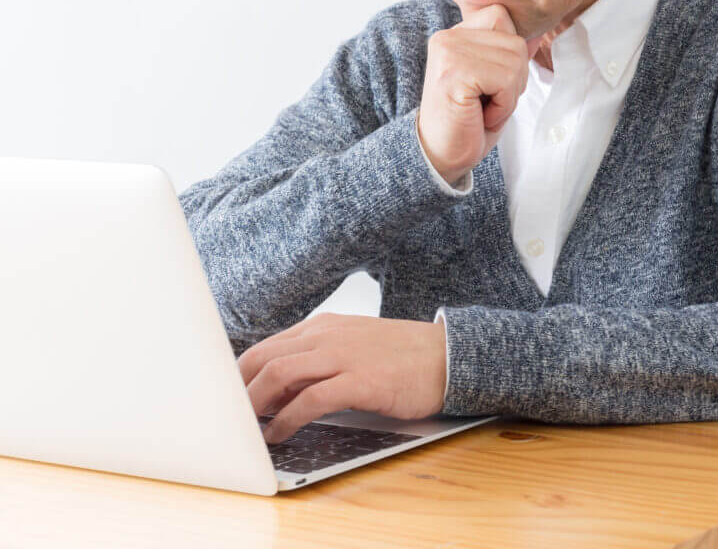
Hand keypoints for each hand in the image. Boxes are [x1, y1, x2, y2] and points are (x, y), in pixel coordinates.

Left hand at [238, 312, 447, 443]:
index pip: (265, 347)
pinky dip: (287, 419)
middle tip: (229, 418)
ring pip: (280, 374)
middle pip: (263, 358)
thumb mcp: (353, 347)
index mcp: (324, 326)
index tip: (227, 400)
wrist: (448, 357)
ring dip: (255, 404)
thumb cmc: (401, 357)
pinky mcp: (361, 381)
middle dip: (237, 390)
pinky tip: (280, 434)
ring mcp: (344, 356)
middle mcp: (329, 335)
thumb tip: (275, 393)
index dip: (238, 376)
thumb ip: (315, 362)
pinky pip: (311, 399)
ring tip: (248, 428)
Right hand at [416, 3, 545, 185]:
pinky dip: (503, 106)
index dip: (511, 55)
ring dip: (509, 95)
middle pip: (516, 42)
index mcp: (456, 34)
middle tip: (487, 102)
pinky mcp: (453, 73)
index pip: (502, 17)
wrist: (441, 157)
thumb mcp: (497, 82)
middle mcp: (448, 37)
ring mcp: (448, 52)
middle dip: (514, 79)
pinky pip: (505, 80)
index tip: (489, 84)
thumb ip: (512, 55)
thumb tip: (537, 33)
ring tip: (483, 109)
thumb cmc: (470, 122)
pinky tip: (481, 116)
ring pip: (515, 61)